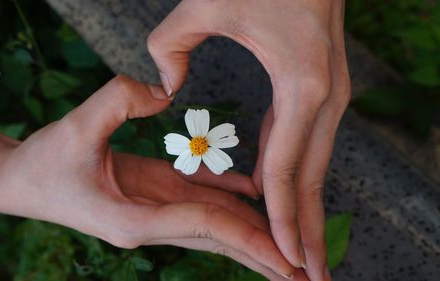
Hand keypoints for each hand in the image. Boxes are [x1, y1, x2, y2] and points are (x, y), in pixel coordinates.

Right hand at [0, 75, 296, 278]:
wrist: (20, 181)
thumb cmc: (42, 162)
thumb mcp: (75, 127)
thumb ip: (118, 100)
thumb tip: (163, 92)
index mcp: (135, 221)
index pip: (204, 224)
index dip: (248, 234)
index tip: (286, 254)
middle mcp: (152, 223)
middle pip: (220, 239)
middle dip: (263, 256)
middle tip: (306, 275)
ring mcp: (155, 210)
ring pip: (215, 224)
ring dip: (253, 235)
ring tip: (291, 250)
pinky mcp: (154, 194)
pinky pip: (200, 199)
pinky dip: (231, 198)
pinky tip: (257, 196)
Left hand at [147, 1, 350, 279]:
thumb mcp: (206, 3)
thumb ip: (169, 46)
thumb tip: (164, 88)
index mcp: (302, 83)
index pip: (285, 166)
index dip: (281, 216)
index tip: (281, 257)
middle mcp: (326, 96)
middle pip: (310, 178)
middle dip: (308, 231)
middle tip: (308, 276)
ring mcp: (330, 93)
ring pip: (312, 164)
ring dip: (304, 208)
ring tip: (298, 248)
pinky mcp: (320, 88)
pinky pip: (302, 141)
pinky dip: (289, 172)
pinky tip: (272, 193)